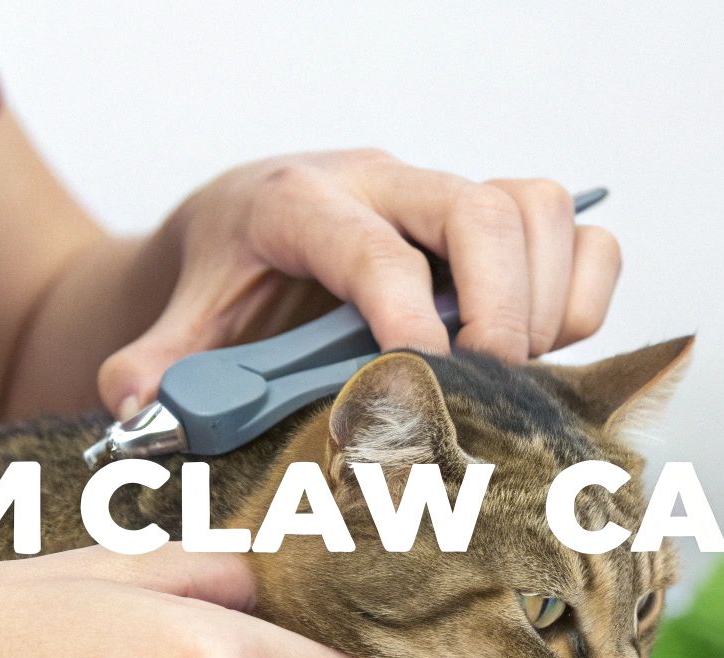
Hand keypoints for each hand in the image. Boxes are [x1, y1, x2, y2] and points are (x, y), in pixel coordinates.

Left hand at [97, 150, 623, 416]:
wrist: (244, 227)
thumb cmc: (224, 274)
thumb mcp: (181, 315)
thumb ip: (158, 365)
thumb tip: (139, 407)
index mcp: (301, 204)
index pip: (371, 248)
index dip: (406, 314)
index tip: (425, 380)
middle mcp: (384, 185)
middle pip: (480, 209)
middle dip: (500, 307)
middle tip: (488, 387)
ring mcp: (443, 198)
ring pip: (535, 208)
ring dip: (547, 300)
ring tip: (515, 372)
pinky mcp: (489, 221)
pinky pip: (572, 230)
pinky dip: (583, 287)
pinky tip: (546, 348)